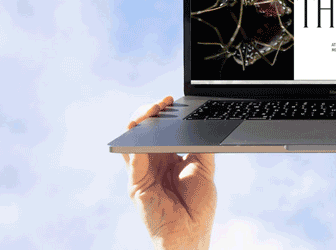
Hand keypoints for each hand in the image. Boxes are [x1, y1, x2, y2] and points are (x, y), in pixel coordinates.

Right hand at [122, 96, 216, 249]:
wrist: (190, 236)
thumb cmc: (198, 208)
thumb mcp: (204, 169)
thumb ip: (200, 146)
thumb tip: (199, 124)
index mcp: (170, 158)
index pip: (162, 130)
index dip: (165, 114)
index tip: (172, 100)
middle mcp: (154, 163)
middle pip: (146, 131)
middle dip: (151, 113)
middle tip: (162, 102)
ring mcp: (143, 172)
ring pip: (134, 140)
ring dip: (140, 123)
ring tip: (150, 111)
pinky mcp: (136, 184)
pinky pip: (131, 159)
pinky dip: (134, 144)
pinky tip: (142, 133)